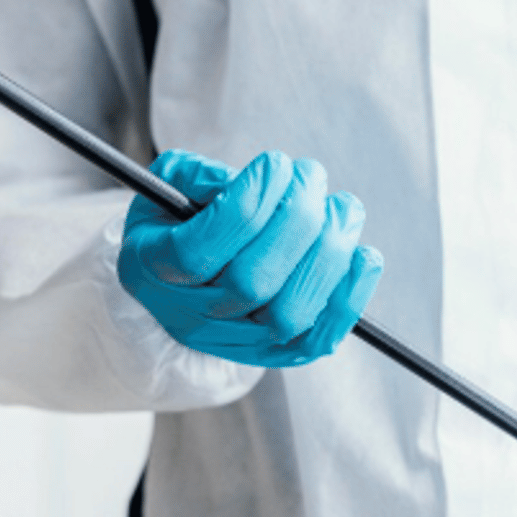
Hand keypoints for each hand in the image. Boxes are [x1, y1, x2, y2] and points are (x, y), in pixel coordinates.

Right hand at [117, 149, 382, 367]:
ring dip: (328, 253)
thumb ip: (196, 176)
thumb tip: (241, 181)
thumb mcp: (168, 186)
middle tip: (311, 177)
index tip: (275, 163)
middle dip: (296, 219)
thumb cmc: (180, 224)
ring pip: (291, 312)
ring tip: (341, 208)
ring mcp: (239, 340)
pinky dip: (350, 296)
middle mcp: (192, 315)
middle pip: (252, 282)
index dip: (248, 202)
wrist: (185, 284)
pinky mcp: (280, 352)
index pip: (199, 250)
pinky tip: (361, 256)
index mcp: (154, 269)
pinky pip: (321, 337)